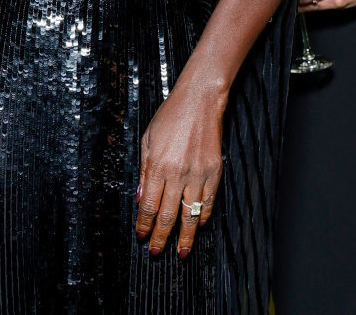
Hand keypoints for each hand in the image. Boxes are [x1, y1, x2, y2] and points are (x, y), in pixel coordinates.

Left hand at [135, 83, 223, 259]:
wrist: (200, 101)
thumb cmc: (171, 116)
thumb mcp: (148, 139)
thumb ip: (144, 171)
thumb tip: (141, 198)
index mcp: (158, 165)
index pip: (149, 205)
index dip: (145, 224)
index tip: (141, 236)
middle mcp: (178, 173)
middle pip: (168, 215)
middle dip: (161, 237)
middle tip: (156, 252)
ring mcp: (198, 174)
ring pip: (190, 215)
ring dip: (184, 237)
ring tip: (180, 252)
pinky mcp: (214, 172)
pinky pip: (208, 202)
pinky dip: (203, 217)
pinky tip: (198, 227)